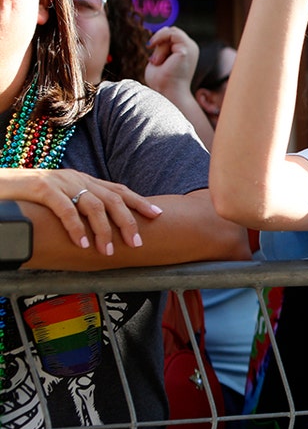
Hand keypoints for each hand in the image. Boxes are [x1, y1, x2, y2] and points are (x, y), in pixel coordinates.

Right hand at [0, 168, 162, 255]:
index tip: (158, 215)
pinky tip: (82, 243)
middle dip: (127, 221)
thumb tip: (102, 229)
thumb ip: (80, 208)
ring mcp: (59, 181)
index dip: (139, 202)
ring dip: (103, 230)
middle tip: (136, 243)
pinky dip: (76, 227)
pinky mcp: (41, 188)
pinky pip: (65, 208)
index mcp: (83, 180)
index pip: (118, 190)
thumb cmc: (29, 198)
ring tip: (108, 251)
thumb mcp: (60, 199)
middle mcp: (76, 178)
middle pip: (112, 198)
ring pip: (92, 205)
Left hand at [144, 26, 198, 95]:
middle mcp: (192, 48)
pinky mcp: (186, 50)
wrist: (167, 94)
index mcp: (187, 51)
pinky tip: (156, 54)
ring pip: (171, 31)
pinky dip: (160, 40)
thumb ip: (161, 46)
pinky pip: (172, 34)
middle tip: (153, 59)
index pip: (173, 35)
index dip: (160, 39)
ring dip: (159, 43)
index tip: (150, 53)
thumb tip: (162, 30)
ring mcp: (191, 48)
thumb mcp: (159, 57)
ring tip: (157, 61)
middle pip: (172, 31)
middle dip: (159, 40)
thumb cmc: (162, 81)